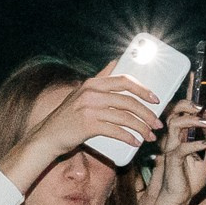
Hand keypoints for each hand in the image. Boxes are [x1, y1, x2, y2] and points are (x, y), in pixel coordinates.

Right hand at [10, 70, 163, 185]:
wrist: (47, 136)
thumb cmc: (68, 116)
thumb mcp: (82, 92)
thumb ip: (100, 78)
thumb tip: (116, 62)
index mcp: (93, 83)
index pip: (125, 81)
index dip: (143, 90)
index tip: (156, 100)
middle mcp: (91, 93)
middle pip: (129, 101)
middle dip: (147, 114)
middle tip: (157, 123)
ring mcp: (89, 109)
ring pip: (125, 117)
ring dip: (141, 128)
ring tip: (149, 136)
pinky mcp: (88, 125)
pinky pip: (116, 131)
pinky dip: (129, 138)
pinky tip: (135, 142)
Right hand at [143, 100, 205, 204]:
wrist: (181, 198)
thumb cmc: (190, 179)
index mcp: (181, 135)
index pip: (183, 111)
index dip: (187, 95)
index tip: (193, 78)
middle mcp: (173, 139)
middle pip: (174, 112)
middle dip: (187, 105)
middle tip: (201, 107)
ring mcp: (171, 147)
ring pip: (175, 124)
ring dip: (193, 121)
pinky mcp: (171, 159)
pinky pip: (182, 147)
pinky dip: (196, 144)